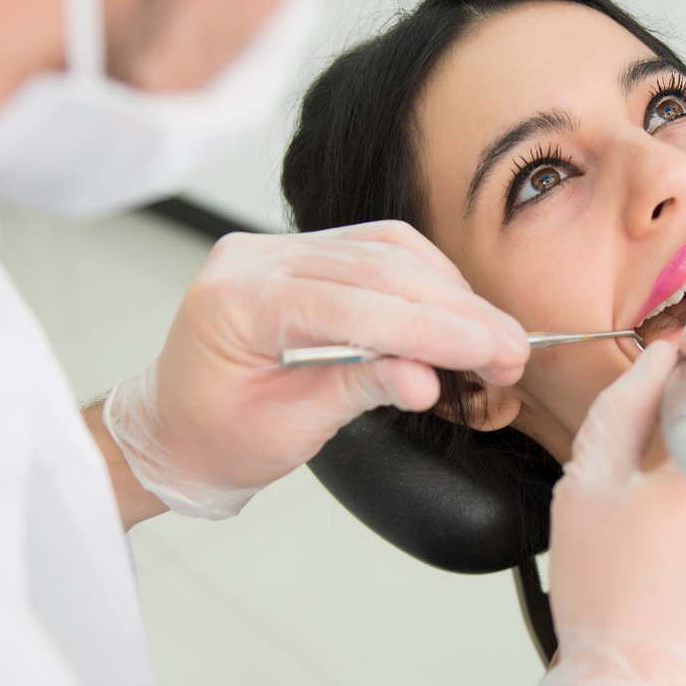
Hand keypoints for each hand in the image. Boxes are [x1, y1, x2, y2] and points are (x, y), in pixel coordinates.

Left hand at [103, 221, 528, 518]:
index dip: (430, 328)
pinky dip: (428, 282)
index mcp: (236, 300)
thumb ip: (357, 390)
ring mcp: (278, 247)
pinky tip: (460, 315)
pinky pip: (379, 251)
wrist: (171, 431)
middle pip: (378, 267)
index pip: (351, 302)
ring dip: (452, 293)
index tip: (490, 352)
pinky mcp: (304, 254)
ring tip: (496, 341)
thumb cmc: (214, 438)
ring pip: (388, 250)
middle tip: (513, 352)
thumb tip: (427, 380)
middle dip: (456, 311)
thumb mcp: (286, 430)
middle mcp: (254, 257)